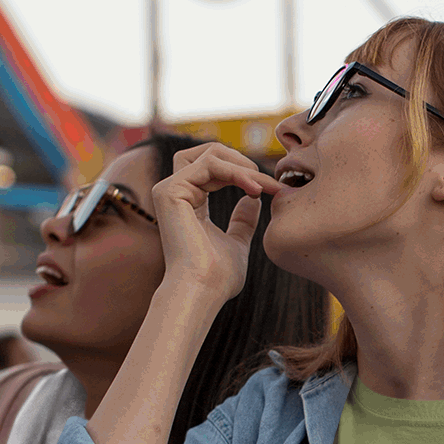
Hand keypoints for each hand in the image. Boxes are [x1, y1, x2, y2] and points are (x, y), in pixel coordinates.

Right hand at [151, 142, 280, 304]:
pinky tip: (253, 189)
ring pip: (209, 154)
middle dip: (242, 161)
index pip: (215, 169)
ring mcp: (169, 190)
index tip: (274, 188)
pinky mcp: (170, 191)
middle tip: (268, 182)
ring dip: (242, 165)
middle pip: (208, 153)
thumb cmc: (217, 277)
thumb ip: (243, 221)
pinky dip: (235, 172)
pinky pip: (209, 164)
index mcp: (189, 202)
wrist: (202, 291)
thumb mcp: (237, 243)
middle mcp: (175, 192)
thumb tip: (253, 198)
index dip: (245, 172)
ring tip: (263, 185)